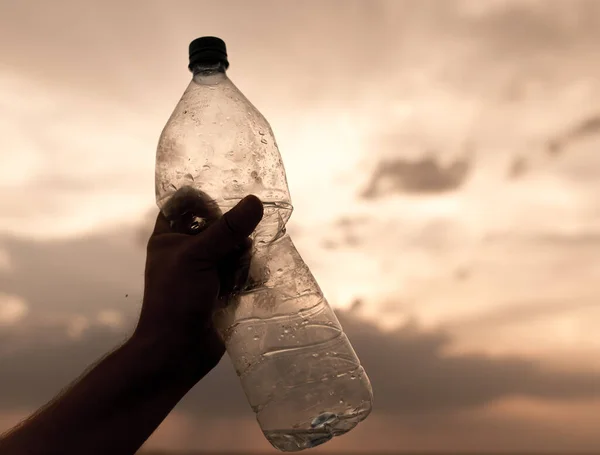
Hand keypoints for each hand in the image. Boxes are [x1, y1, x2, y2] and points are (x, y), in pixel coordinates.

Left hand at [134, 193, 263, 379]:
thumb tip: (255, 202)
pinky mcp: (225, 288)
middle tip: (238, 245)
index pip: (187, 203)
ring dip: (243, 256)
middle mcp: (189, 249)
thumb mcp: (197, 256)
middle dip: (233, 232)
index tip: (227, 203)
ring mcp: (208, 270)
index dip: (206, 200)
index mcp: (170, 236)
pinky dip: (249, 274)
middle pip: (220, 224)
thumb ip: (227, 229)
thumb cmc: (175, 299)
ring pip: (236, 248)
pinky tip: (249, 282)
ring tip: (239, 272)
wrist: (178, 352)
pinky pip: (244, 270)